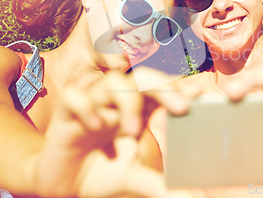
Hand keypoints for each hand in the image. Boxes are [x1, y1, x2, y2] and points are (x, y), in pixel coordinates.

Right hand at [33, 67, 197, 197]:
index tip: (200, 93)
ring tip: (133, 130)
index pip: (160, 88)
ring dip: (127, 101)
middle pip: (142, 78)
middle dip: (163, 87)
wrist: (62, 184)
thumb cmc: (101, 172)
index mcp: (137, 110)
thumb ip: (160, 184)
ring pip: (112, 82)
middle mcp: (117, 102)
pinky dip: (86, 107)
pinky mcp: (66, 114)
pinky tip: (95, 126)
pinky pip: (74, 97)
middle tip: (182, 106)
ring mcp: (93, 104)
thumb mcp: (133, 177)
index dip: (179, 86)